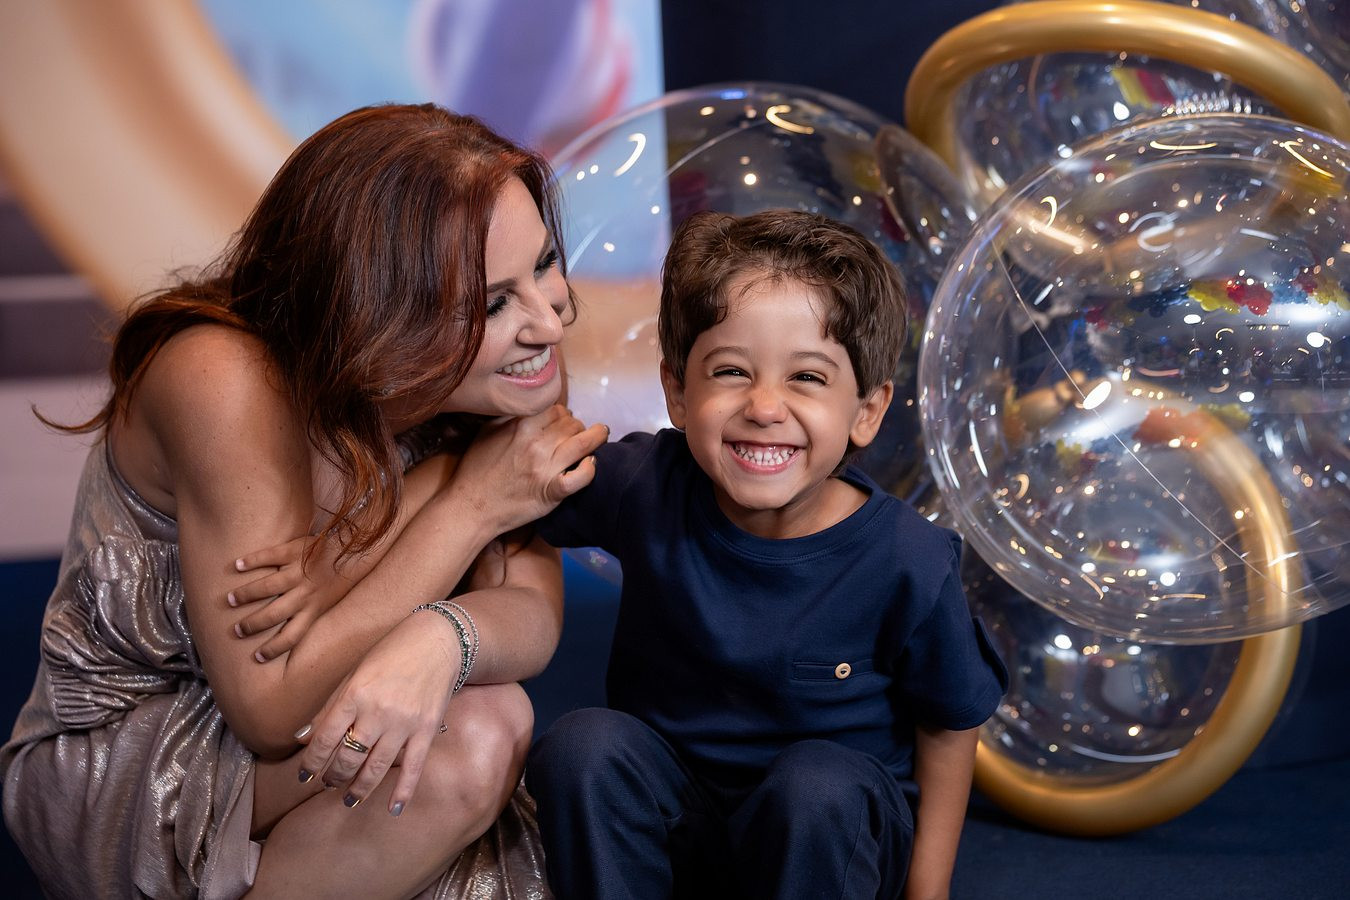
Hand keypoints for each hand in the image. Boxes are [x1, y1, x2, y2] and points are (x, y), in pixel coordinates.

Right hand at [229, 535, 357, 660]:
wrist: (349, 551)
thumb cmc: (332, 581)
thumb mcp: (324, 603)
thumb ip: (306, 617)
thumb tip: (284, 641)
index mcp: (313, 609)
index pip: (293, 636)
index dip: (274, 649)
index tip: (258, 657)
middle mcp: (305, 593)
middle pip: (275, 614)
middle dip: (253, 624)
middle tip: (236, 630)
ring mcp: (299, 572)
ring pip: (268, 586)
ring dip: (246, 594)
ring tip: (229, 599)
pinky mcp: (294, 551)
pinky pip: (269, 556)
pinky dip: (252, 561)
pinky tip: (236, 566)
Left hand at [293, 609, 461, 814]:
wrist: (438, 640)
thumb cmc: (391, 652)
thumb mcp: (354, 673)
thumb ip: (328, 707)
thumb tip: (300, 738)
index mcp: (354, 694)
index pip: (325, 739)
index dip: (311, 761)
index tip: (304, 775)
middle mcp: (377, 711)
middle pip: (349, 757)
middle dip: (334, 776)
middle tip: (328, 784)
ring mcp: (404, 722)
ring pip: (376, 767)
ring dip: (359, 788)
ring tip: (349, 799)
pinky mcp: (427, 729)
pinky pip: (414, 766)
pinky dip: (403, 791)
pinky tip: (393, 809)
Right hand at [451, 405, 606, 533]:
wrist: (471, 506)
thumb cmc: (477, 469)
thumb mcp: (487, 431)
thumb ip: (510, 415)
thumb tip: (531, 405)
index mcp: (520, 425)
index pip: (556, 409)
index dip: (563, 414)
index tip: (563, 421)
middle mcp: (535, 444)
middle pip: (572, 424)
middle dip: (577, 426)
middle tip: (576, 434)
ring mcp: (544, 468)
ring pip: (582, 443)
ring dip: (595, 438)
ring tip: (600, 436)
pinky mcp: (551, 492)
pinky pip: (581, 477)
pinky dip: (590, 469)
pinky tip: (591, 463)